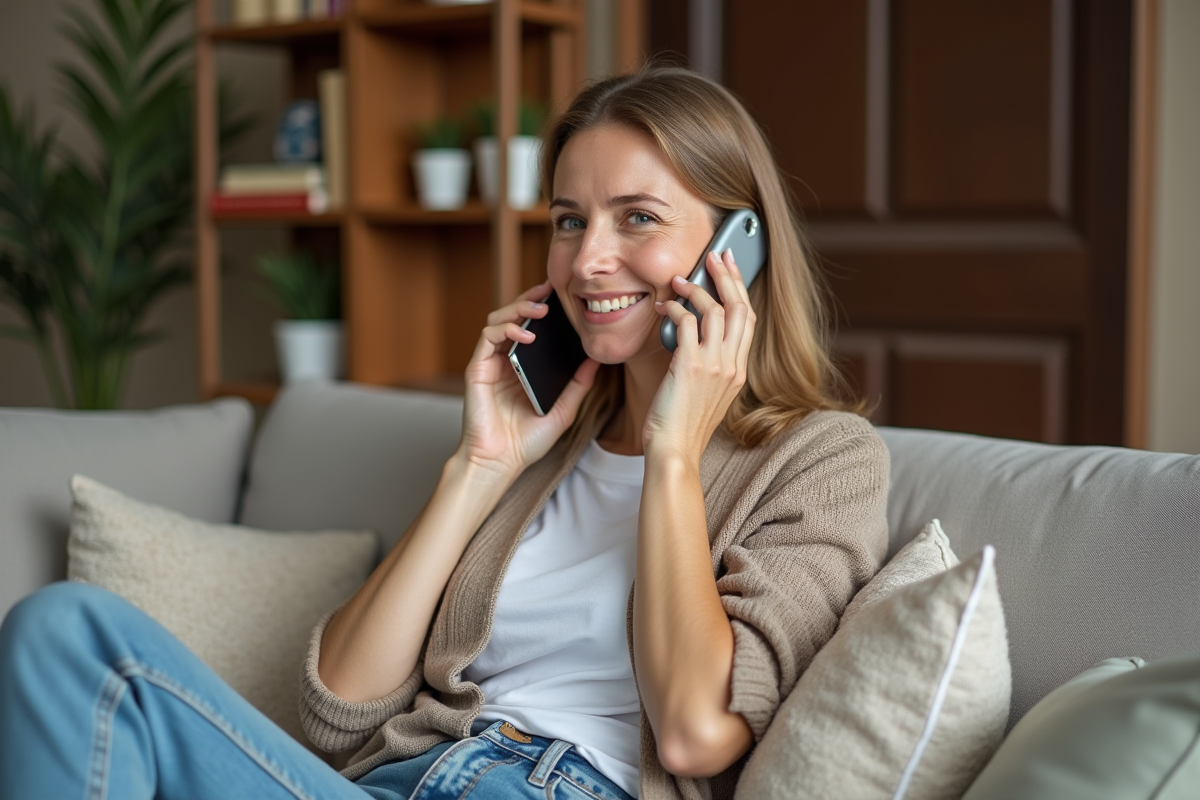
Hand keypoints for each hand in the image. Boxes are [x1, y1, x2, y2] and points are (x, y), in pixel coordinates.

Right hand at [457, 281, 599, 480]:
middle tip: (550, 291)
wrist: (501, 462)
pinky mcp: (477, 368)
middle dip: (531, 299)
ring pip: (498, 320)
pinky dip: (506, 329)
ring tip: (540, 310)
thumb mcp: (564, 410)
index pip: (532, 328)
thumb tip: (597, 360)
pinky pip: (488, 336)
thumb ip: (579, 385)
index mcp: (523, 367)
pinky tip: (525, 333)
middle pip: (514, 317)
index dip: (544, 308)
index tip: (563, 298)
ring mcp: (490, 363)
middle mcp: (505, 361)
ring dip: (518, 308)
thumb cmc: (527, 441)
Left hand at [646, 250, 755, 462]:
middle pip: (740, 307)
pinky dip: (675, 308)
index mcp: (738, 372)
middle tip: (716, 254)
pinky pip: (688, 323)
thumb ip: (708, 368)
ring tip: (678, 279)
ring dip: (696, 287)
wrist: (675, 452)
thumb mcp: (705, 395)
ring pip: (716, 309)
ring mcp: (714, 365)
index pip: (747, 320)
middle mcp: (732, 365)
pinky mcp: (691, 366)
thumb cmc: (682, 427)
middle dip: (728, 276)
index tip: (732, 268)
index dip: (741, 290)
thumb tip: (692, 340)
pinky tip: (663, 306)